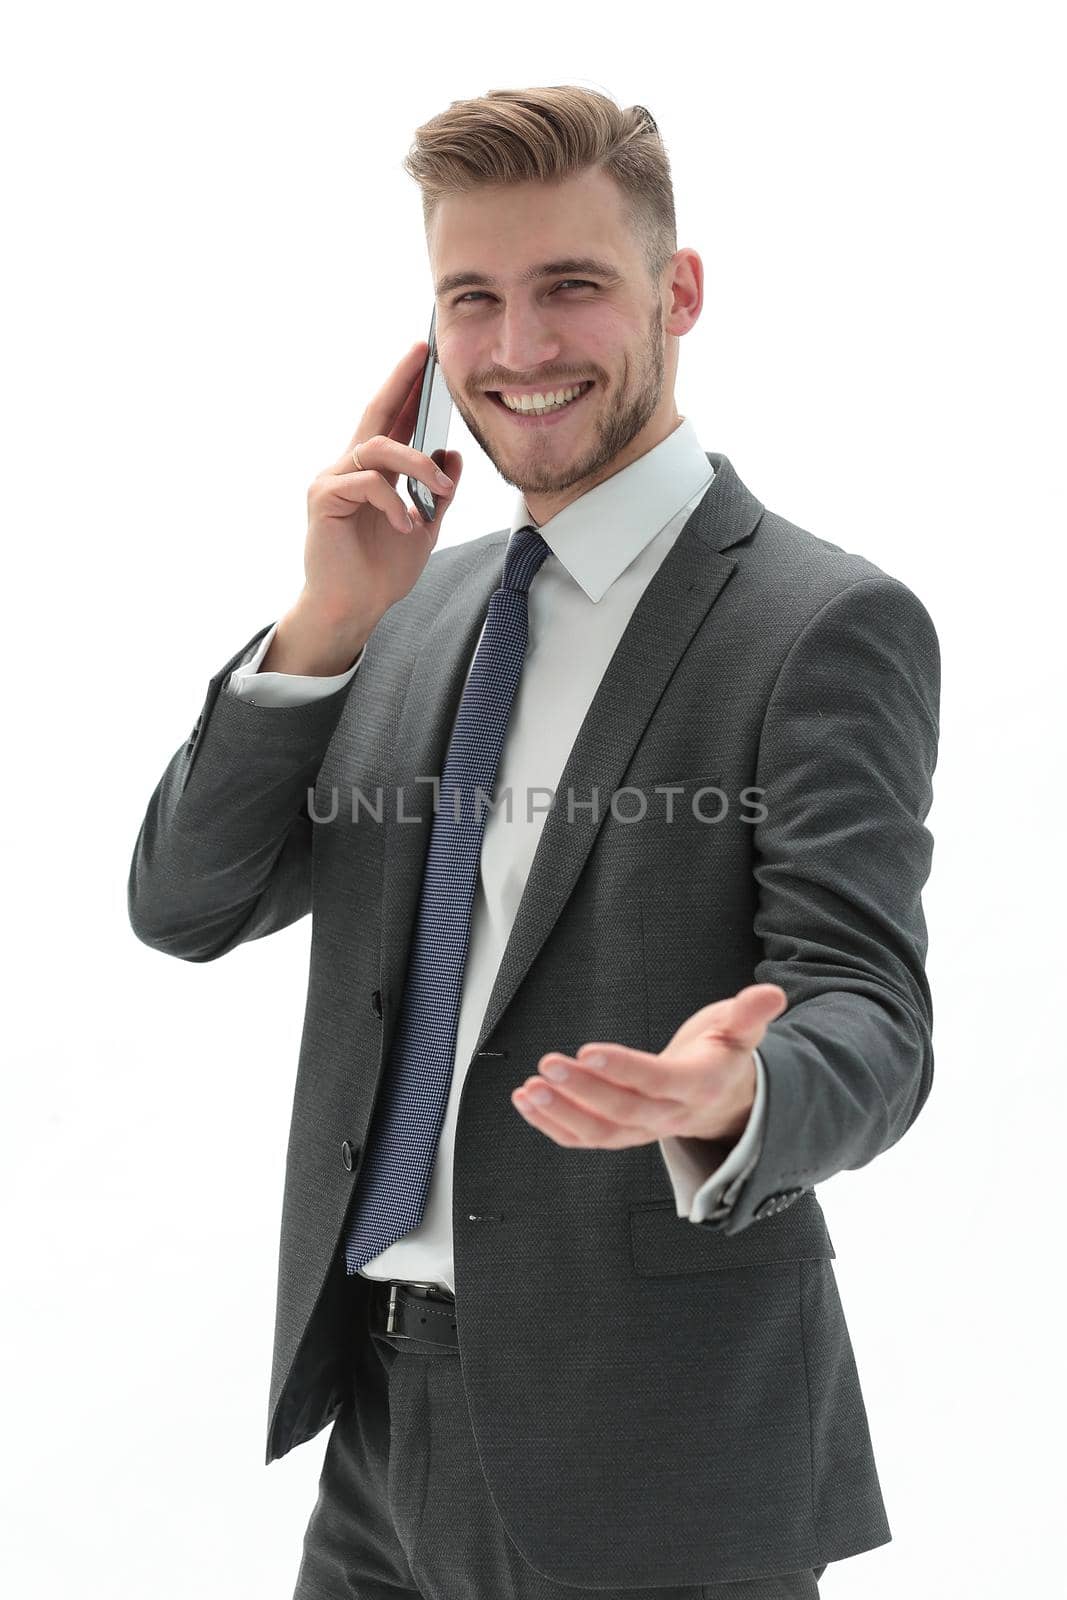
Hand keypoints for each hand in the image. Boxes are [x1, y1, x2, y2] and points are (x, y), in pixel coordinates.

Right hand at [301, 340, 463, 632]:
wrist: (353, 608)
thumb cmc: (380, 572)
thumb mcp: (425, 527)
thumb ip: (437, 493)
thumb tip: (454, 455)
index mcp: (373, 473)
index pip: (392, 422)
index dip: (406, 389)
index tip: (424, 357)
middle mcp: (349, 468)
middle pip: (376, 414)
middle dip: (400, 382)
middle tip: (423, 357)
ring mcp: (333, 480)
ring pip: (378, 448)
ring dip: (417, 466)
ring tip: (440, 495)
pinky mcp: (324, 498)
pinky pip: (367, 483)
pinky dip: (394, 502)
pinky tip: (407, 526)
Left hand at [511, 983, 786, 1149]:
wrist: (722, 1099)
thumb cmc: (724, 1054)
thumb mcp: (741, 1029)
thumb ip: (751, 1013)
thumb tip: (773, 993)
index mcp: (699, 1087)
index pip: (658, 1081)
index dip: (623, 1069)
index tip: (587, 1049)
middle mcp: (670, 1116)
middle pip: (624, 1111)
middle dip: (583, 1090)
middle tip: (547, 1065)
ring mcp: (643, 1131)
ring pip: (600, 1133)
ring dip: (559, 1114)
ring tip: (527, 1090)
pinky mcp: (621, 1134)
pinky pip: (585, 1139)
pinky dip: (552, 1125)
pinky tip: (524, 1102)